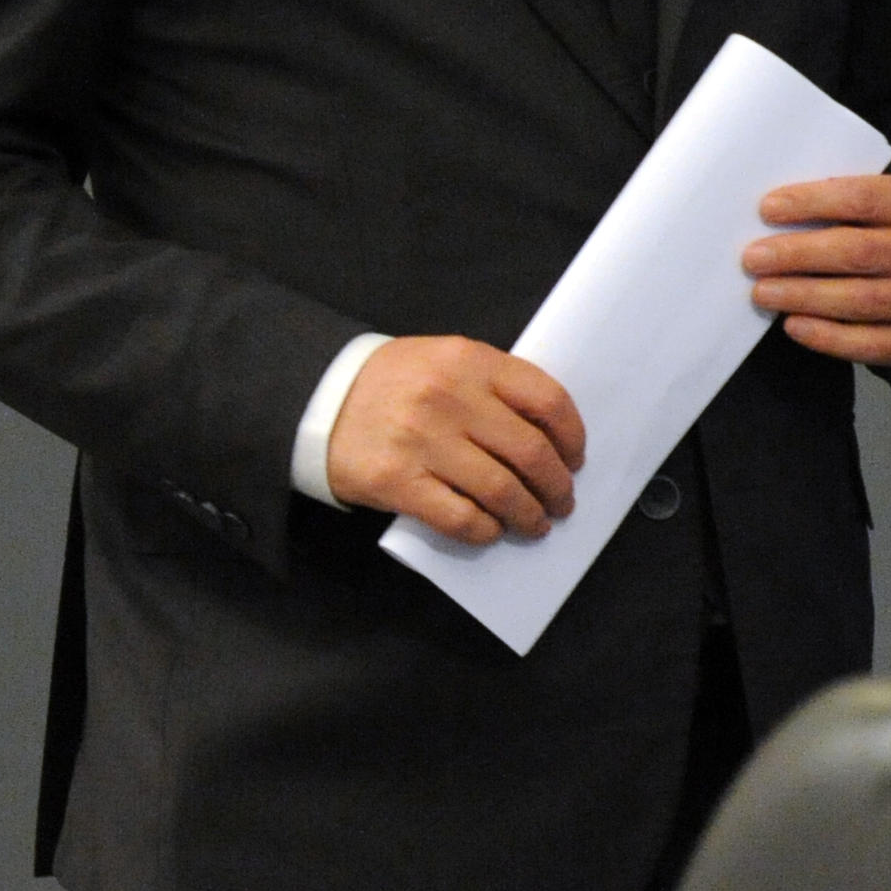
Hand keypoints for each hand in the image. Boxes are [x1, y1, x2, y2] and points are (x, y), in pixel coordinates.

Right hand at [326, 335, 587, 545]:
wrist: (316, 399)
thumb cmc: (390, 383)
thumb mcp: (442, 360)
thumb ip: (490, 385)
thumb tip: (547, 437)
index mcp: (467, 360)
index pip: (546, 401)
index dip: (572, 437)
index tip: (575, 459)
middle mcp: (448, 398)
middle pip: (531, 453)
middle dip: (557, 487)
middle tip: (561, 502)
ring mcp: (422, 441)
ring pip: (502, 491)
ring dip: (529, 516)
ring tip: (534, 523)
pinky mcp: (397, 481)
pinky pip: (461, 518)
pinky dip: (485, 530)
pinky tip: (490, 530)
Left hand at [746, 173, 890, 368]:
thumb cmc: (890, 233)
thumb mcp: (883, 205)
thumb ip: (841, 203)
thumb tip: (771, 214)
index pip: (863, 198)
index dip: (811, 203)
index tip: (766, 209)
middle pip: (859, 251)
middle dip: (798, 255)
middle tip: (753, 259)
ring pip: (862, 299)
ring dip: (804, 296)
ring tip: (763, 292)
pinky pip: (872, 343)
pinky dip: (827, 336)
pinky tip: (794, 325)